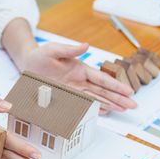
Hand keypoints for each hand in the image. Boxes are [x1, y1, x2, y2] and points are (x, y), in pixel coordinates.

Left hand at [16, 42, 136, 114]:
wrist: (27, 65)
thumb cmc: (40, 56)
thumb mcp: (53, 49)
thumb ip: (69, 49)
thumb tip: (86, 45)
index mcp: (81, 69)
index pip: (102, 79)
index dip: (115, 85)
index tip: (128, 91)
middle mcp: (80, 81)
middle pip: (103, 91)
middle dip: (118, 98)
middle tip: (133, 105)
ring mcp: (75, 91)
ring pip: (96, 99)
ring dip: (111, 105)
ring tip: (124, 110)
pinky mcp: (67, 98)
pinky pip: (83, 105)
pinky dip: (95, 109)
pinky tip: (107, 112)